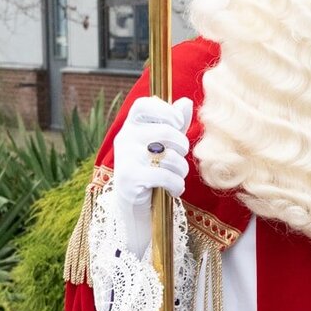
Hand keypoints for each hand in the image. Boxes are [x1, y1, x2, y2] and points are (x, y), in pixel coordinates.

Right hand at [112, 96, 193, 254]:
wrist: (136, 207)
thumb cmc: (153, 171)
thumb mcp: (164, 146)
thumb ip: (174, 124)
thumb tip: (185, 102)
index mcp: (131, 126)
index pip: (144, 105)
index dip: (165, 111)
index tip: (178, 124)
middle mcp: (124, 138)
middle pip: (164, 131)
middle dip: (182, 146)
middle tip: (181, 157)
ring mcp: (125, 158)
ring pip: (168, 155)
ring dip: (181, 169)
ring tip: (178, 176)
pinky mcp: (129, 178)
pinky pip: (164, 176)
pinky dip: (176, 185)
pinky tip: (174, 190)